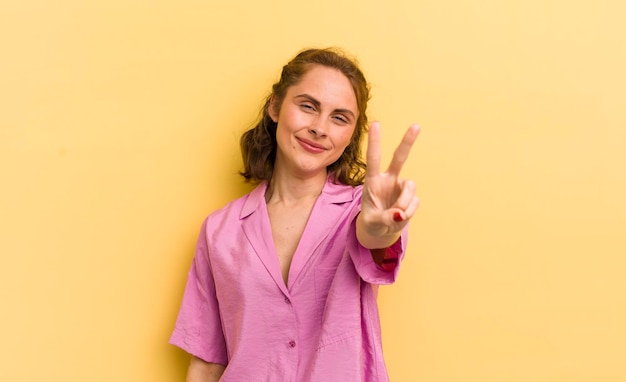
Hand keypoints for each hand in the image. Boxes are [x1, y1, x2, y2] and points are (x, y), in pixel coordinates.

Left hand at [357, 122, 419, 247]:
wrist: (381, 230)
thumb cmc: (372, 221)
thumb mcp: (372, 222)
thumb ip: (384, 218)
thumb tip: (400, 214)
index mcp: (373, 180)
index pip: (373, 158)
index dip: (375, 141)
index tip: (375, 124)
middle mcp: (388, 179)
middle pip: (400, 157)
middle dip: (408, 142)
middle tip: (416, 126)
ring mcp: (401, 186)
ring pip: (410, 188)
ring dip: (404, 203)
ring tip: (395, 215)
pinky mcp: (411, 196)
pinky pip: (414, 202)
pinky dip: (408, 212)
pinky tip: (400, 217)